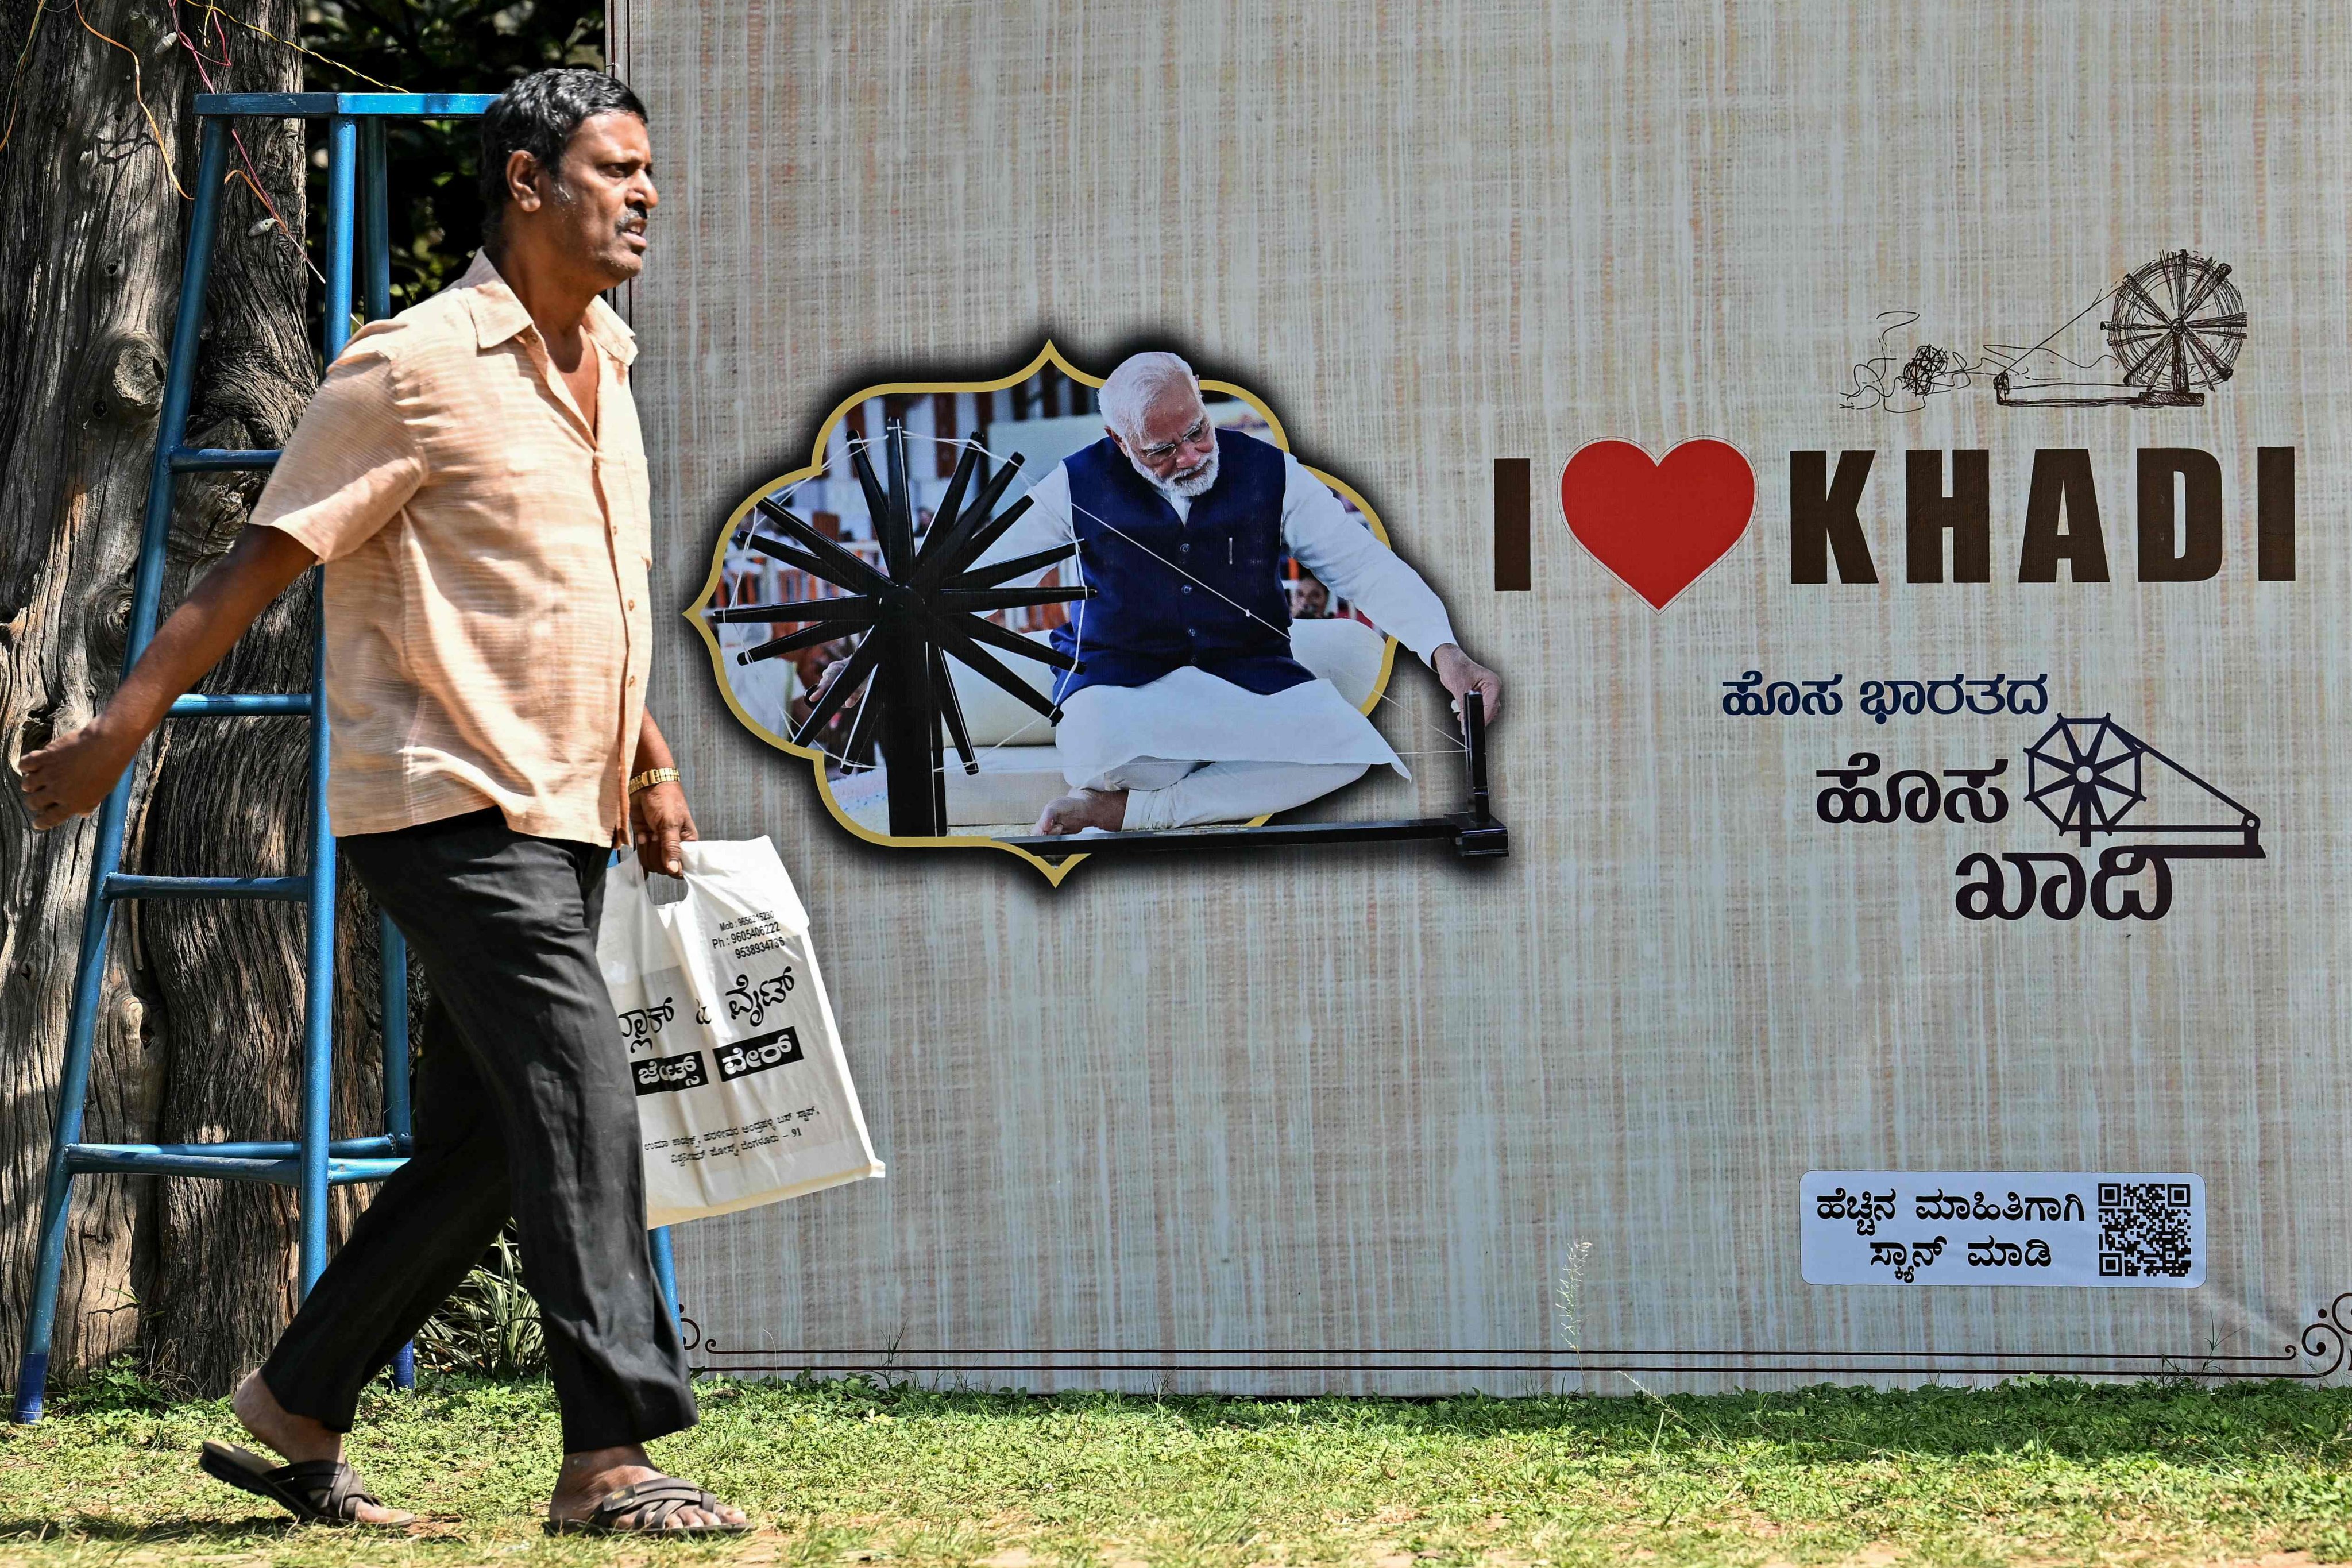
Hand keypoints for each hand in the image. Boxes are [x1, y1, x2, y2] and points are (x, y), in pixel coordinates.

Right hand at [20, 717, 140, 829]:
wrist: (106, 746)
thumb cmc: (108, 769)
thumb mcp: (102, 792)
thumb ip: (89, 804)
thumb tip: (82, 814)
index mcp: (72, 804)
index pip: (50, 819)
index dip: (41, 823)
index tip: (36, 823)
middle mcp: (57, 792)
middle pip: (34, 803)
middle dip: (34, 802)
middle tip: (38, 797)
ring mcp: (49, 775)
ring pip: (27, 785)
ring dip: (29, 784)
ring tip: (34, 781)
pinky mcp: (45, 758)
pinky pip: (25, 765)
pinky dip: (25, 766)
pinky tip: (32, 765)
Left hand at [631, 780, 696, 876]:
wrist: (647, 783)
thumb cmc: (665, 800)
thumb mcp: (670, 824)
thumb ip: (671, 848)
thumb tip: (675, 871)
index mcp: (687, 842)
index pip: (683, 867)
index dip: (674, 867)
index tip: (667, 859)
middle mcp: (673, 846)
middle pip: (664, 867)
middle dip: (657, 854)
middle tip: (656, 835)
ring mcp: (657, 843)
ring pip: (651, 862)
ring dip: (647, 849)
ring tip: (649, 832)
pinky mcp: (644, 839)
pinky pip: (641, 855)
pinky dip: (640, 848)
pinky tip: (642, 834)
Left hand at [1431, 643, 1502, 726]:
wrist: (1449, 660)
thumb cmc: (1455, 666)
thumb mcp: (1459, 688)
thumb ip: (1464, 706)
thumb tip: (1465, 721)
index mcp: (1492, 682)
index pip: (1491, 705)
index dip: (1482, 717)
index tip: (1473, 725)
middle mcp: (1492, 687)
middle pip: (1491, 710)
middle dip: (1479, 718)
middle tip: (1467, 726)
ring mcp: (1488, 691)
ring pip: (1486, 710)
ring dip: (1476, 716)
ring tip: (1464, 720)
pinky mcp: (1482, 694)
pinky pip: (1481, 707)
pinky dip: (1473, 712)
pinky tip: (1464, 716)